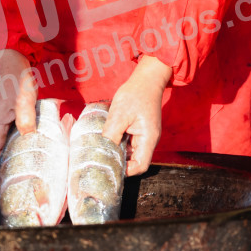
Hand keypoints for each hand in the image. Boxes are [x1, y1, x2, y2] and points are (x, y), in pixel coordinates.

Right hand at [0, 49, 36, 157]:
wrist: (13, 56)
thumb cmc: (16, 78)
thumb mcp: (23, 98)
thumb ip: (25, 117)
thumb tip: (28, 137)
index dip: (7, 160)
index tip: (24, 162)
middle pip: (6, 146)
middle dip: (19, 152)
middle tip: (38, 156)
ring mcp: (7, 116)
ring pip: (15, 136)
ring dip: (26, 140)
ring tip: (43, 145)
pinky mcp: (15, 110)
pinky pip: (21, 126)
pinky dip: (30, 129)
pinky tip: (43, 129)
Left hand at [102, 56, 171, 174]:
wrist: (145, 80)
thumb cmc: (135, 95)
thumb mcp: (119, 115)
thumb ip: (111, 135)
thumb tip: (101, 152)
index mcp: (148, 138)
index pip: (141, 166)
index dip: (127, 171)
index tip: (110, 167)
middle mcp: (149, 140)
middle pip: (135, 161)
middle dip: (120, 162)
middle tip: (102, 159)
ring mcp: (144, 135)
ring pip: (131, 152)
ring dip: (118, 151)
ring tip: (102, 149)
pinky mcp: (139, 130)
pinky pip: (129, 142)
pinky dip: (119, 143)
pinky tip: (108, 139)